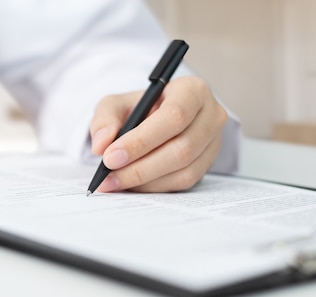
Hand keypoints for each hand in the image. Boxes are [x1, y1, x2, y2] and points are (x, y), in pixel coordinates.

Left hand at [89, 76, 226, 192]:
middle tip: (108, 176)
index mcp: (192, 90)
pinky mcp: (207, 164)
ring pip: (183, 170)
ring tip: (115, 182)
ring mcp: (213, 142)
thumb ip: (104, 120)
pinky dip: (154, 187)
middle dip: (140, 167)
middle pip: (181, 148)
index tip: (110, 157)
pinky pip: (183, 182)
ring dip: (145, 181)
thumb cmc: (137, 109)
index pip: (174, 116)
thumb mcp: (115, 105)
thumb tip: (101, 145)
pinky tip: (132, 184)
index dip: (141, 140)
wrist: (153, 120)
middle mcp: (210, 115)